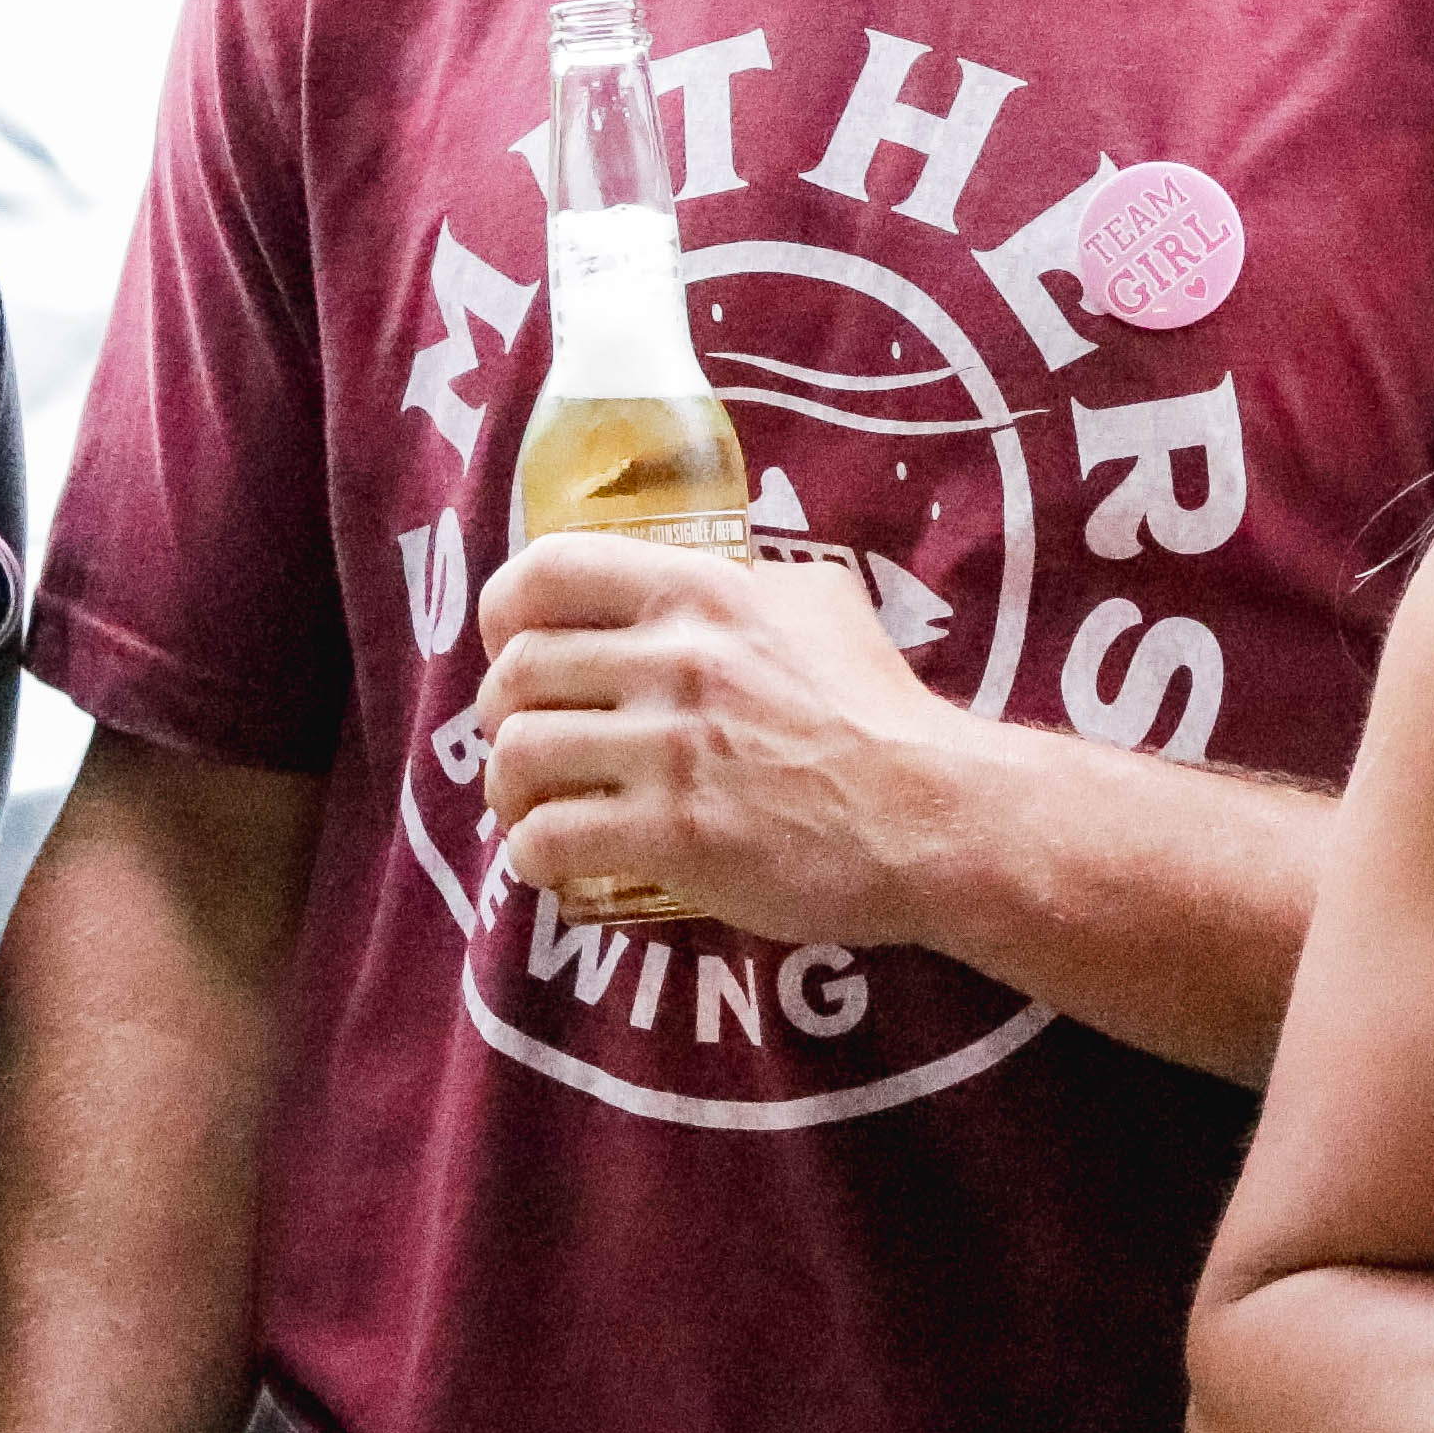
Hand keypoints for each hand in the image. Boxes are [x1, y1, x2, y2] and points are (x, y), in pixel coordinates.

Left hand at [474, 530, 987, 945]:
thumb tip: (707, 583)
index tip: (510, 642)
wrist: (932, 812)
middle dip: (501, 713)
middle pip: (517, 673)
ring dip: (510, 788)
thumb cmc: (883, 708)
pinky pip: (548, 840)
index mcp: (701, 595)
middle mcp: (673, 662)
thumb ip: (748, 585)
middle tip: (528, 739)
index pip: (549, 571)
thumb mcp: (822, 603)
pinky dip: (533, 855)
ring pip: (519, 756)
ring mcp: (668, 751)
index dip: (506, 609)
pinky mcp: (671, 836)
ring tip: (535, 805)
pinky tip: (555, 861)